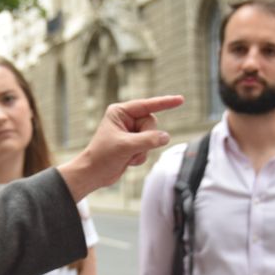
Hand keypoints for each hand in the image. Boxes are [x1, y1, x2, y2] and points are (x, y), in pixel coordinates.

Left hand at [58, 95, 183, 201]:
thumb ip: (148, 140)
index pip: (147, 105)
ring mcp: (131, 132)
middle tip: (131, 147)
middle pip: (152, 124)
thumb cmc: (102, 156)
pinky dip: (140, 156)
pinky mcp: (134, 144)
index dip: (164, 103)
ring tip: (127, 156)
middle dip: (145, 138)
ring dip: (142, 150)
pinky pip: (149, 147)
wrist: (93, 174)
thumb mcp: (126, 146)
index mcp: (120, 112)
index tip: (180, 100)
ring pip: (152, 137)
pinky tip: (127, 160)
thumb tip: (166, 137)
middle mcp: (126, 119)